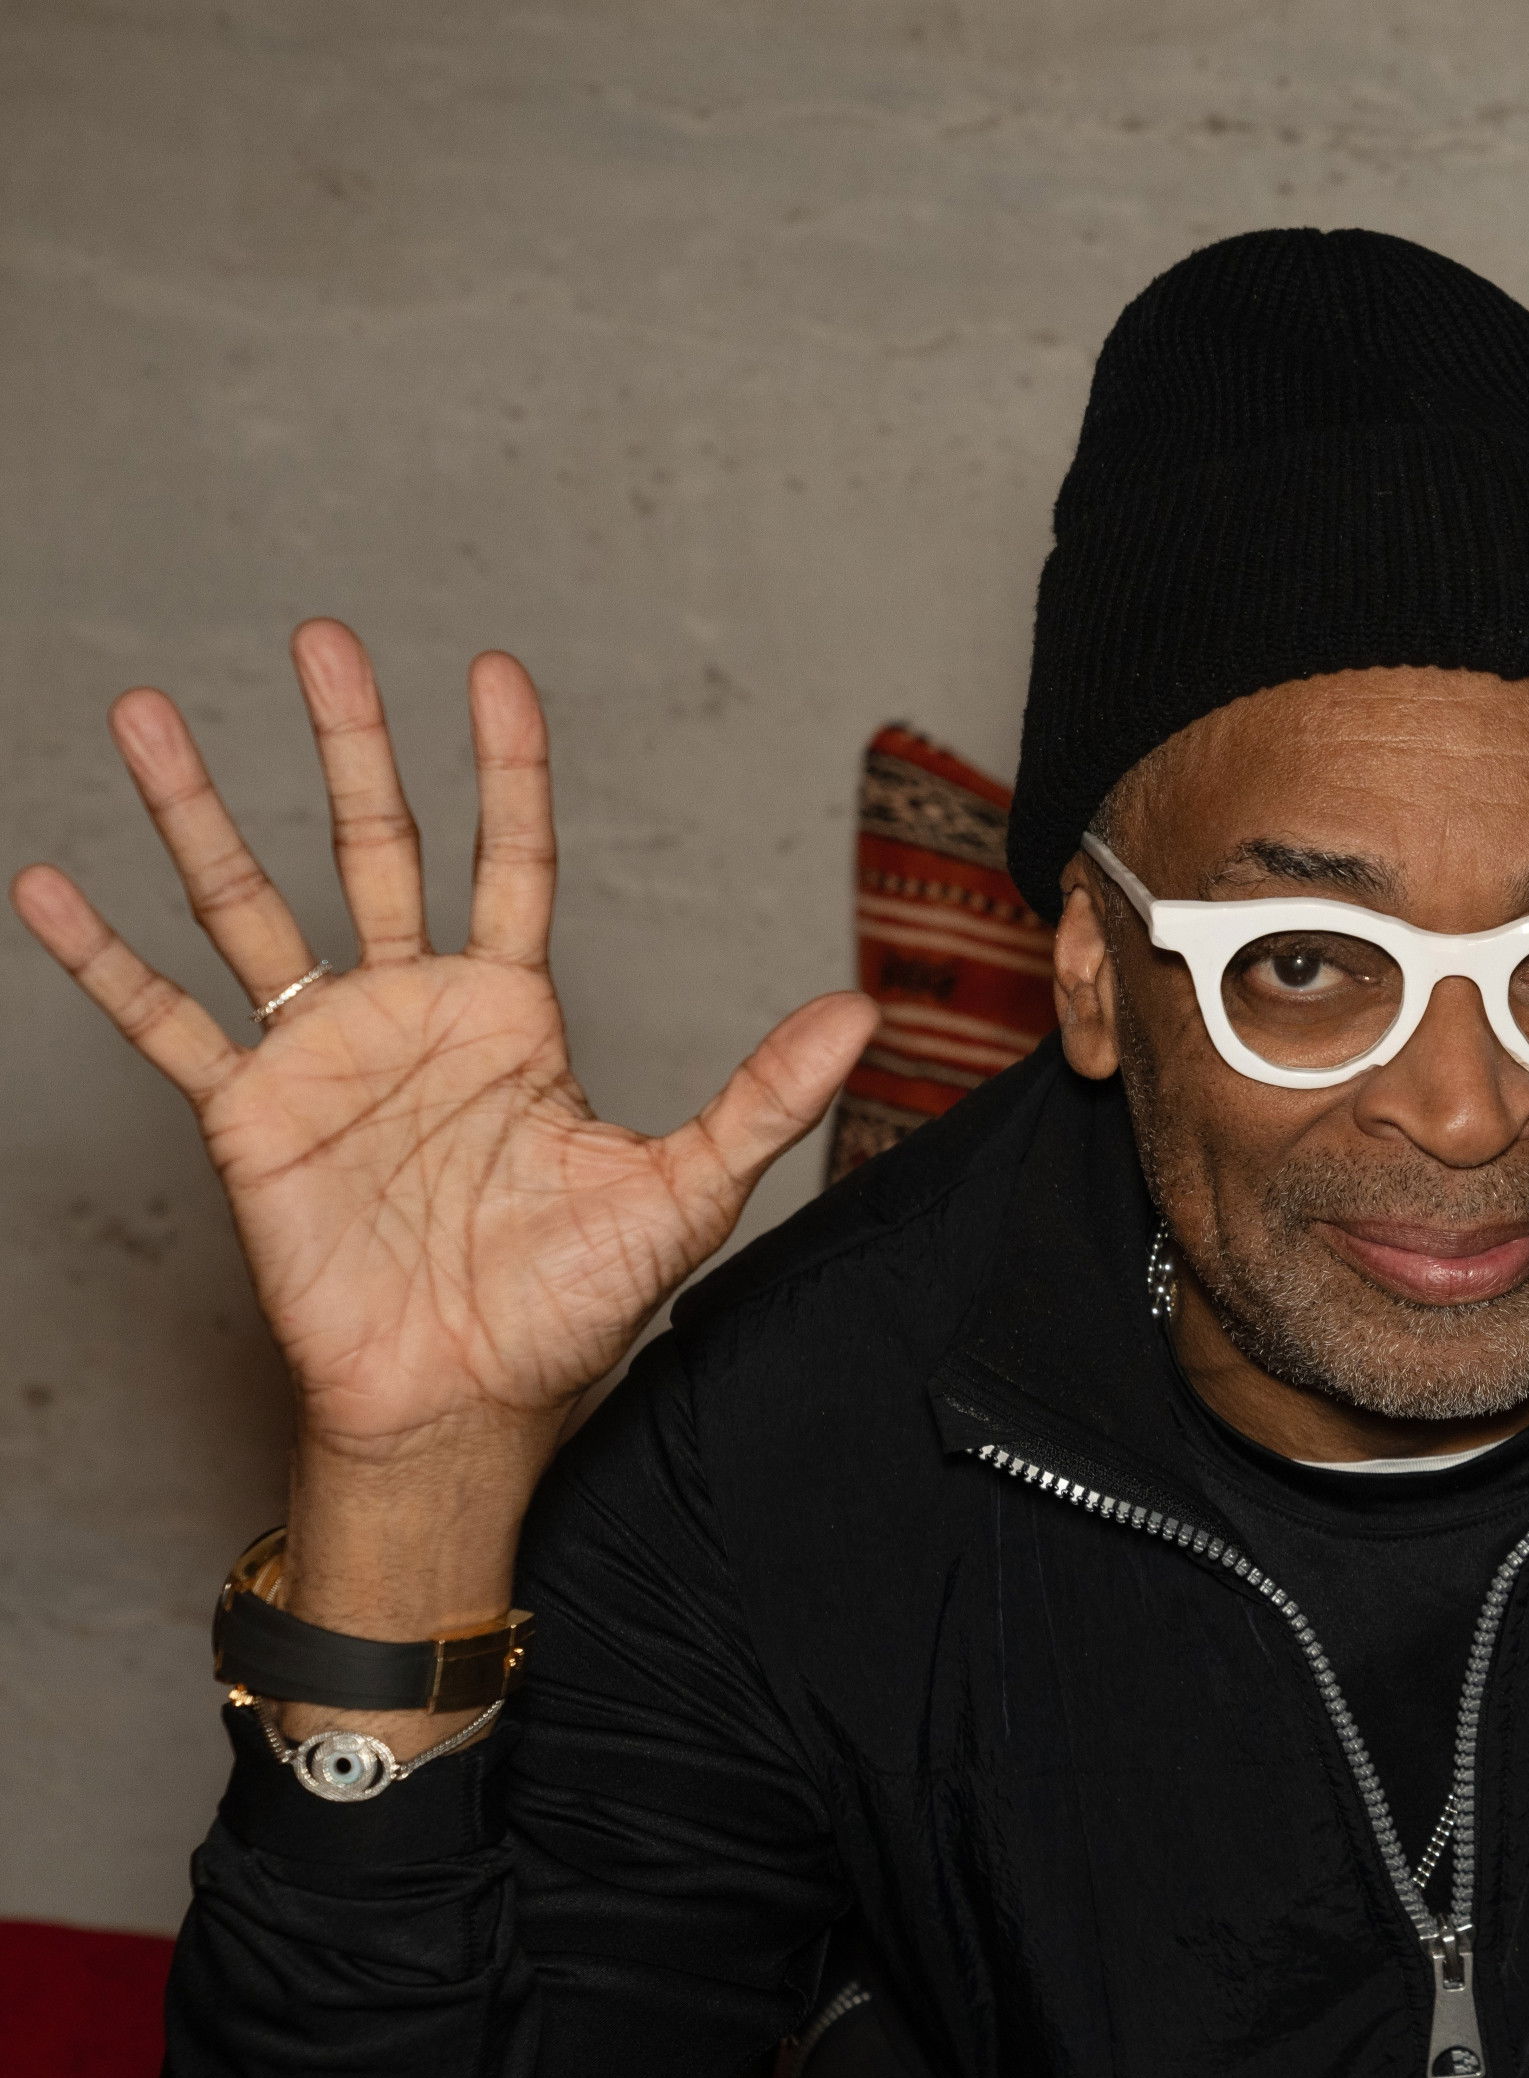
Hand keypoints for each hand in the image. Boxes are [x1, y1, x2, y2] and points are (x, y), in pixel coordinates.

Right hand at [13, 622, 876, 1680]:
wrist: (466, 1405)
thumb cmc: (571, 1309)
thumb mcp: (685, 1192)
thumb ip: (765, 1097)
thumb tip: (864, 1013)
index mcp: (512, 1015)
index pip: (510, 859)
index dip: (503, 767)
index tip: (490, 669)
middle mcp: (413, 1014)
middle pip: (376, 847)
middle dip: (350, 742)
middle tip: (319, 637)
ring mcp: (324, 1056)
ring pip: (251, 906)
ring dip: (197, 811)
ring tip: (146, 712)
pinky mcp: (247, 1117)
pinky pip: (163, 1023)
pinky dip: (104, 958)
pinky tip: (50, 884)